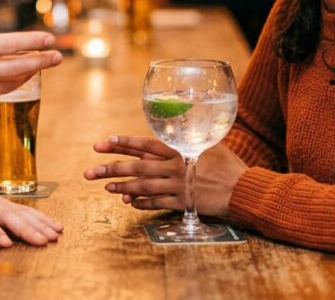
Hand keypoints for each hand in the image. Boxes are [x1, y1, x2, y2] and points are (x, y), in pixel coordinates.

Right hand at [0, 0, 61, 122]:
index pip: (8, 45)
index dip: (32, 42)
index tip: (49, 39)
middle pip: (17, 68)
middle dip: (41, 62)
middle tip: (58, 57)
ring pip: (8, 84)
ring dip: (26, 75)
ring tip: (38, 67)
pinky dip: (5, 87)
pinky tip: (10, 81)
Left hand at [0, 170, 62, 246]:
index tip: (5, 243)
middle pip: (7, 215)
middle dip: (26, 229)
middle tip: (42, 242)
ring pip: (21, 213)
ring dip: (39, 224)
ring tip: (55, 236)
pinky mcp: (5, 205)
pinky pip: (26, 212)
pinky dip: (42, 219)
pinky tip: (56, 228)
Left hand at [83, 136, 247, 217]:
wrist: (244, 190)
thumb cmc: (228, 165)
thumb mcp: (208, 145)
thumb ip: (188, 140)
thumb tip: (174, 130)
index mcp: (179, 150)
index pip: (144, 144)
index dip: (122, 143)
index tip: (102, 143)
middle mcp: (175, 167)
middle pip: (137, 167)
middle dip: (111, 168)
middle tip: (90, 171)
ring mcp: (178, 186)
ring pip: (143, 187)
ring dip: (123, 187)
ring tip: (106, 188)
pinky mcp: (183, 203)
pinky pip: (156, 204)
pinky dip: (142, 203)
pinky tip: (130, 203)